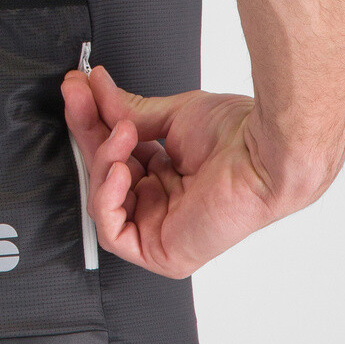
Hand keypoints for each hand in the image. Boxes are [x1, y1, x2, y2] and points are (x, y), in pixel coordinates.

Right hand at [61, 65, 344, 278]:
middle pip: (105, 173)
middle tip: (80, 97)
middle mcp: (163, 201)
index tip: (80, 91)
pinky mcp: (163, 252)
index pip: (115, 154)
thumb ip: (130, 112)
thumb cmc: (238, 136)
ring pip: (105, 201)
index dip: (94, 123)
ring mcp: (162, 227)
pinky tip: (117, 169)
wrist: (264, 151)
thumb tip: (96, 92)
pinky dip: (107, 198)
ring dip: (104, 161)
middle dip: (90, 132)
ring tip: (122, 132)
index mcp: (168, 174)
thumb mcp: (172, 116)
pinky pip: (113, 233)